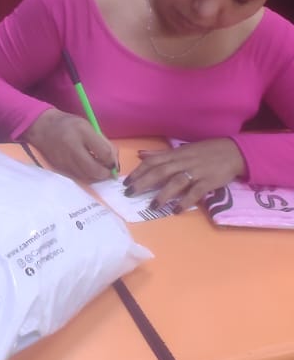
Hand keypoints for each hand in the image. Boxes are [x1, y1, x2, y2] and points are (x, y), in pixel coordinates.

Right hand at [24, 109, 118, 182]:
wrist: (42, 128)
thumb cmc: (69, 125)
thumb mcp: (88, 127)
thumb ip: (103, 143)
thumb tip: (114, 162)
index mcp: (82, 132)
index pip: (103, 152)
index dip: (112, 160)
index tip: (113, 161)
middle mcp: (72, 147)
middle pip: (94, 170)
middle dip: (106, 174)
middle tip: (110, 171)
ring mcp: (65, 160)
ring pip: (87, 177)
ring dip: (97, 177)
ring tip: (100, 170)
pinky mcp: (60, 169)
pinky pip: (78, 178)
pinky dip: (87, 177)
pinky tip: (88, 170)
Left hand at [124, 139, 246, 211]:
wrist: (233, 152)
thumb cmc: (206, 151)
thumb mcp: (182, 149)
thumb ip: (161, 154)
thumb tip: (140, 155)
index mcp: (176, 154)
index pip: (153, 161)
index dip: (138, 171)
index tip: (126, 182)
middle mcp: (184, 161)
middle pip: (160, 171)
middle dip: (143, 182)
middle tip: (130, 194)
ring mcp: (196, 171)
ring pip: (176, 182)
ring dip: (163, 194)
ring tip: (152, 206)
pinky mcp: (209, 181)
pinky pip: (195, 192)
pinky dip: (185, 201)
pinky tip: (176, 210)